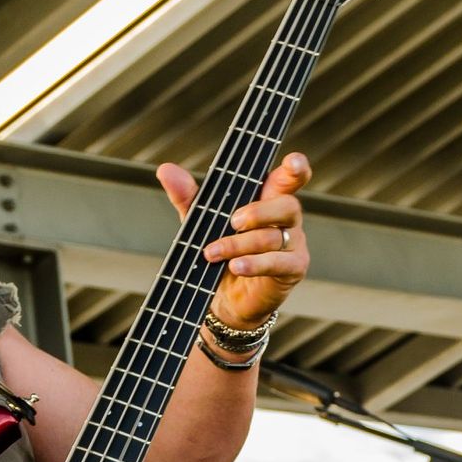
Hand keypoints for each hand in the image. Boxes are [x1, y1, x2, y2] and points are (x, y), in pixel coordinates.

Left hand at [156, 152, 310, 330]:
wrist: (226, 300)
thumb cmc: (221, 253)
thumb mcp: (201, 222)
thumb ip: (188, 196)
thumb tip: (166, 170)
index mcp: (269, 199)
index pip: (288, 178)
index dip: (295, 168)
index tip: (292, 162)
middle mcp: (286, 219)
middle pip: (287, 205)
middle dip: (258, 212)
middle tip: (232, 222)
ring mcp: (293, 244)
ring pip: (273, 237)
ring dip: (239, 244)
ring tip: (212, 253)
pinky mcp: (292, 269)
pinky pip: (279, 262)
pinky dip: (255, 264)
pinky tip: (236, 267)